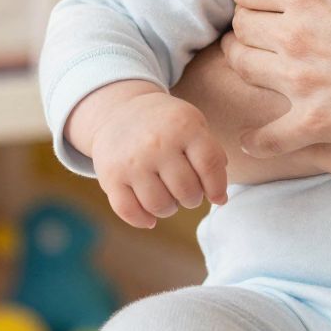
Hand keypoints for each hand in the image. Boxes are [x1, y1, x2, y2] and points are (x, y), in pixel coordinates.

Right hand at [90, 89, 229, 229]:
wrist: (118, 111)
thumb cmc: (166, 124)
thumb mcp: (193, 124)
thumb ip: (211, 155)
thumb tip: (219, 197)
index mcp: (184, 126)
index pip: (210, 165)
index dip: (217, 187)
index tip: (217, 196)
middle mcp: (157, 143)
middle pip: (187, 191)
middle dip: (192, 199)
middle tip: (187, 192)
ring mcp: (132, 161)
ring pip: (160, 206)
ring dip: (169, 209)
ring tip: (168, 197)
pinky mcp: (110, 177)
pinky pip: (129, 211)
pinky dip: (143, 220)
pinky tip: (150, 216)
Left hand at [226, 0, 330, 154]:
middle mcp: (294, 37)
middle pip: (239, 26)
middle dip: (251, 19)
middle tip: (271, 22)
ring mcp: (303, 84)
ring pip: (243, 69)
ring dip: (250, 60)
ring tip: (267, 58)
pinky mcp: (318, 124)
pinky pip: (267, 136)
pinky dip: (257, 136)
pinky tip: (256, 135)